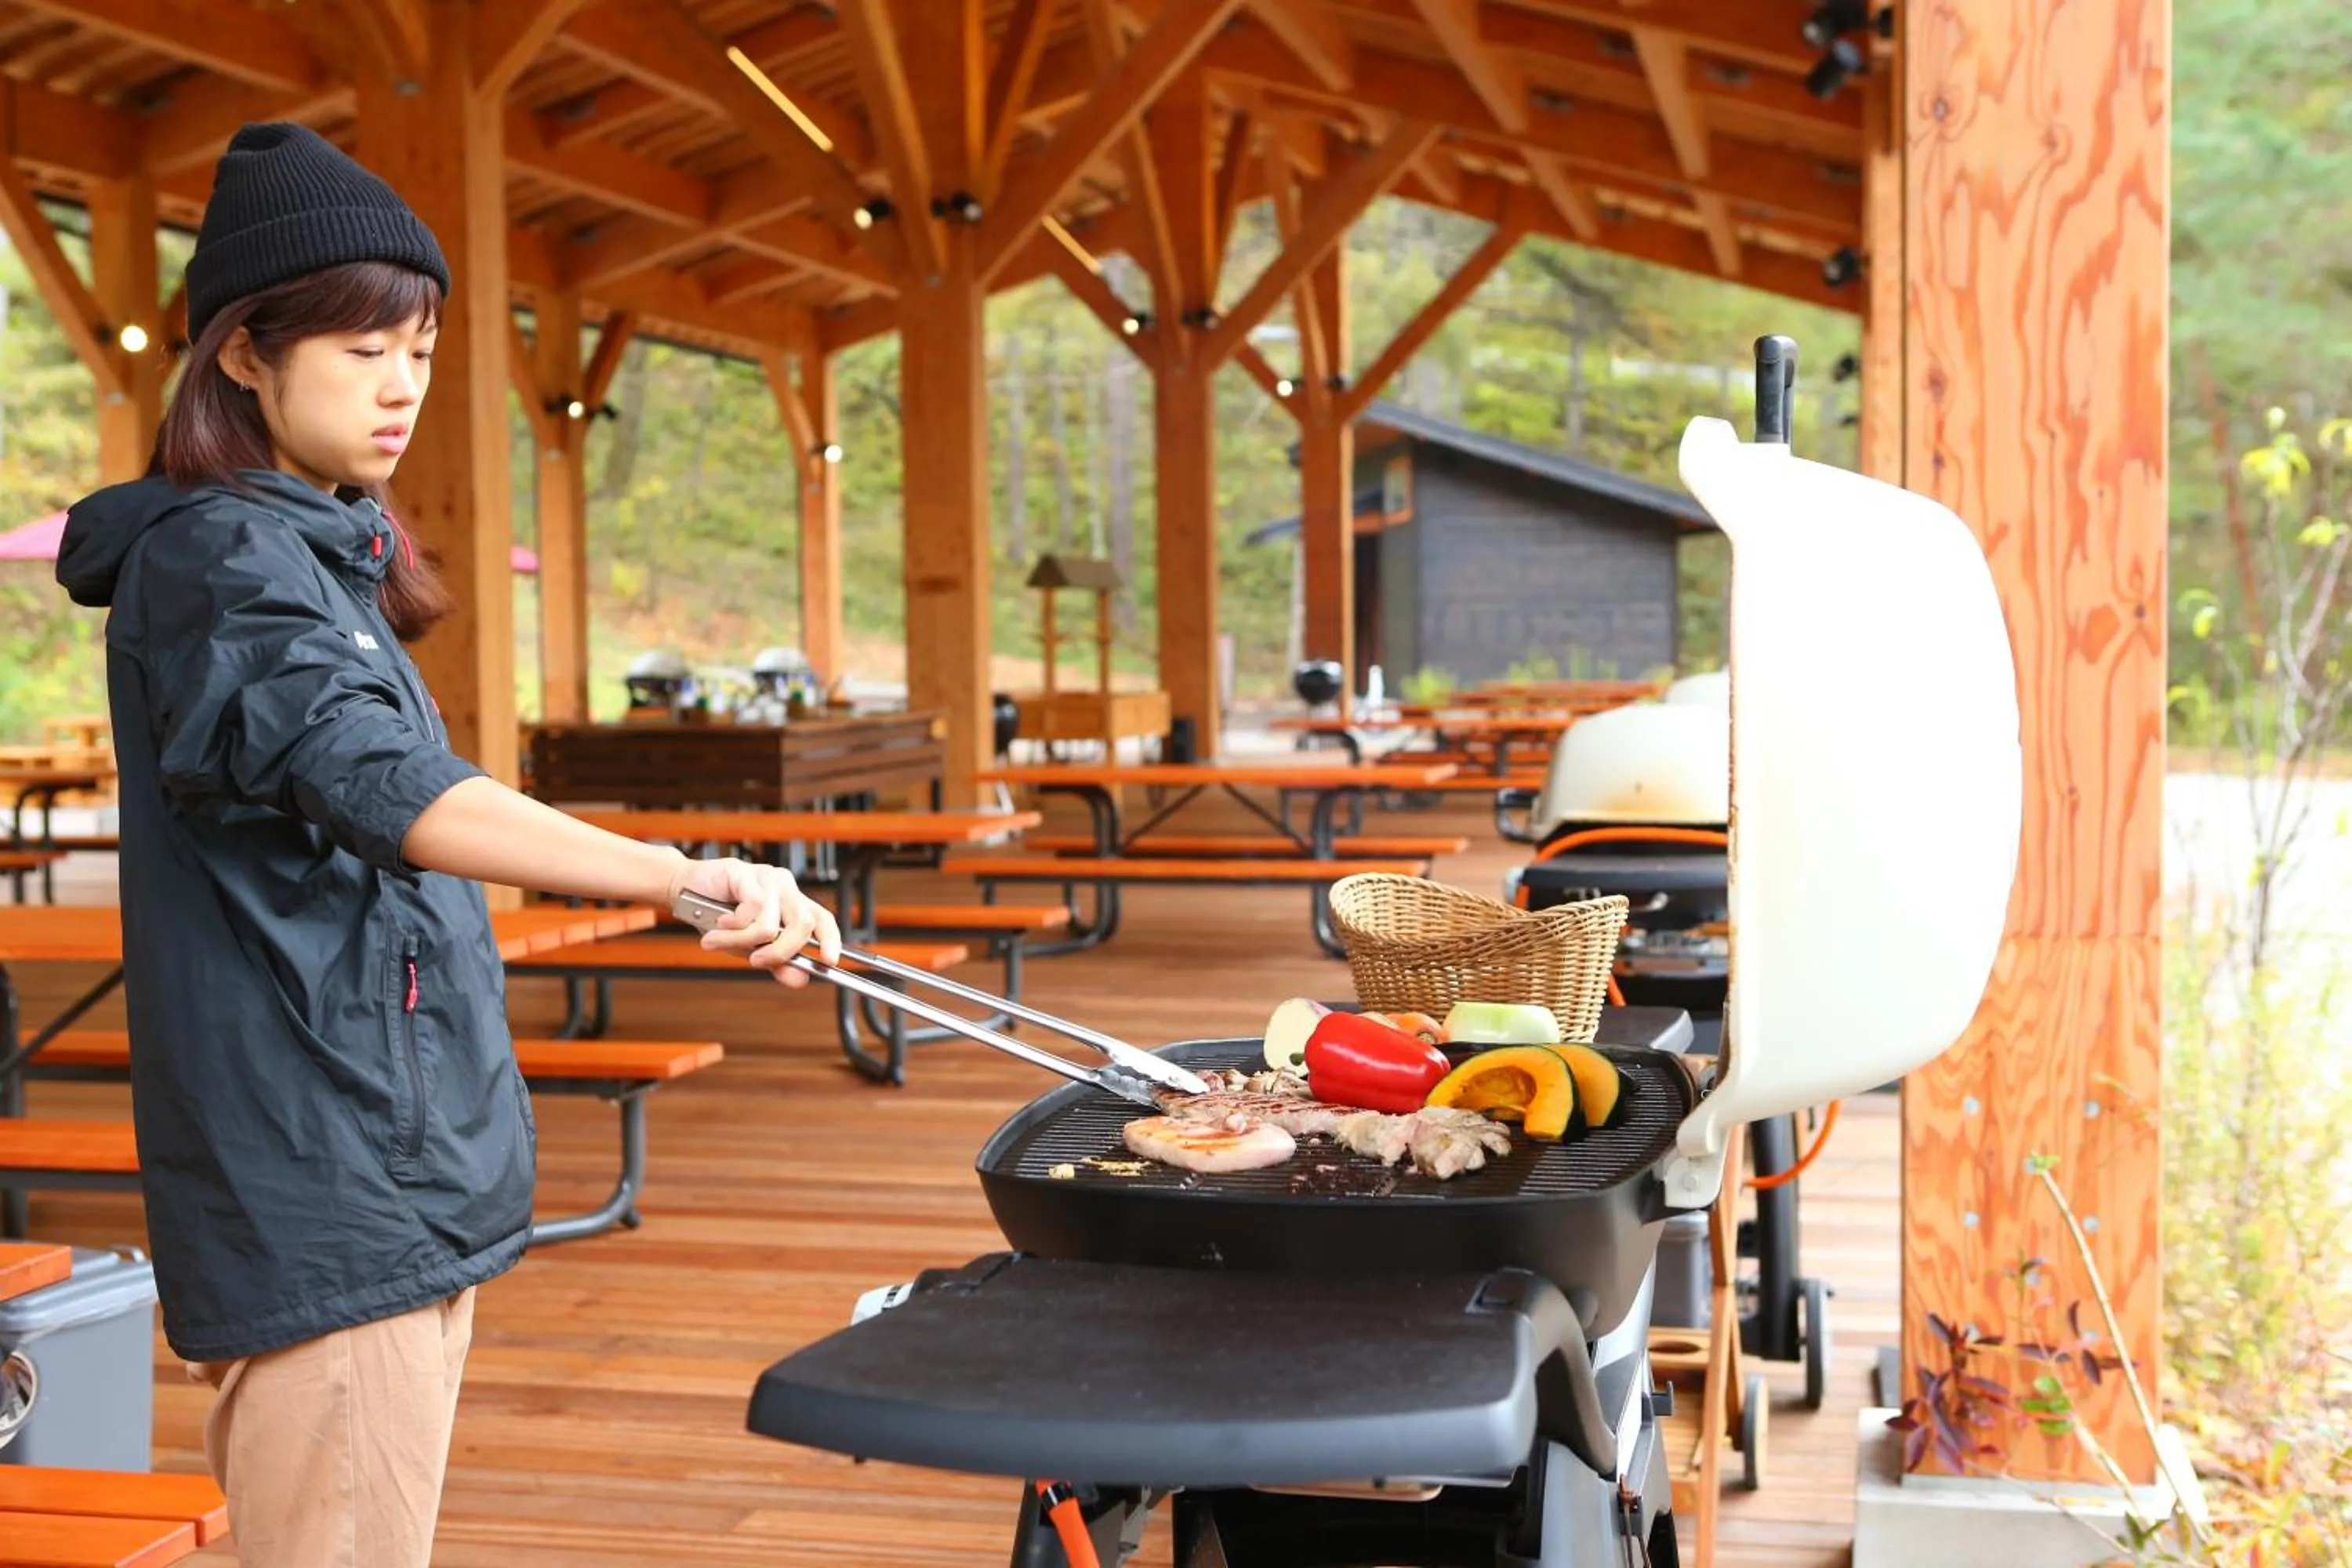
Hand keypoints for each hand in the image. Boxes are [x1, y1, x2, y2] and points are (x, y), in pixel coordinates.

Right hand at [663, 856, 841, 987]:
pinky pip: (751, 911)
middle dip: (781, 952)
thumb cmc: (718, 915)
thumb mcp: (750, 947)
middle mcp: (786, 888)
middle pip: (804, 923)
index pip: (823, 919)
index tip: (830, 962)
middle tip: (756, 962)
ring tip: (718, 941)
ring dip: (742, 942)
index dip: (832, 940)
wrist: (684, 890)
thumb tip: (800, 981)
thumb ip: (776, 962)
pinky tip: (719, 922)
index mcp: (792, 903)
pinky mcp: (747, 874)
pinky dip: (733, 926)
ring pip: (771, 924)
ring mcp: (768, 878)